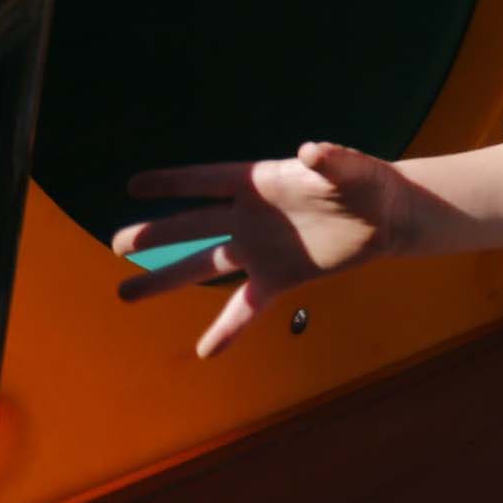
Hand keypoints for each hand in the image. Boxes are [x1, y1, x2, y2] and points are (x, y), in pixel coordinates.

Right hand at [112, 141, 416, 356]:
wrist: (388, 217)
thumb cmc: (367, 182)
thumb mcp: (353, 168)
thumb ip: (332, 160)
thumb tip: (310, 150)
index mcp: (261, 183)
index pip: (207, 181)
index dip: (173, 181)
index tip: (134, 184)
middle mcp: (251, 217)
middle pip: (193, 225)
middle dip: (155, 234)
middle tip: (115, 243)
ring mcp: (261, 249)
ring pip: (204, 266)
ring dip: (166, 280)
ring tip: (126, 294)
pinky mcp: (280, 277)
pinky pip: (246, 306)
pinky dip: (228, 329)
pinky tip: (206, 351)